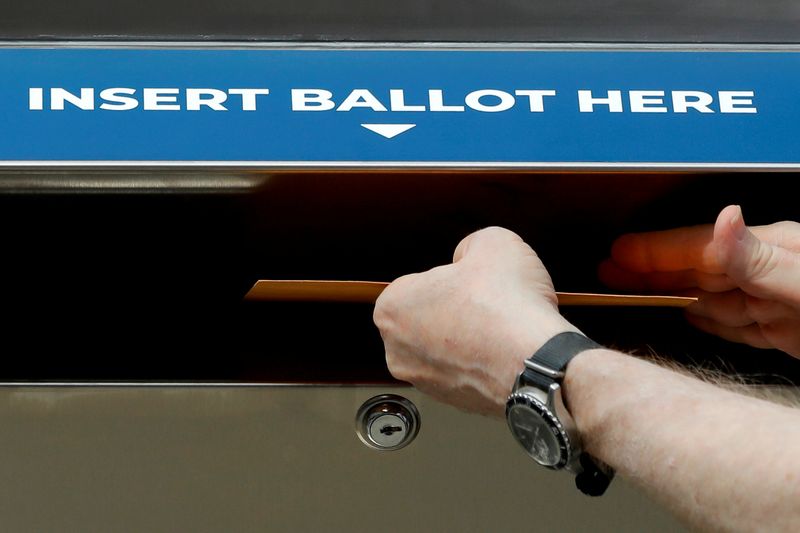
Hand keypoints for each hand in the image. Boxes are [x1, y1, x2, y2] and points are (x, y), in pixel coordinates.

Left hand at [374, 227, 577, 416]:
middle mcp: (398, 351)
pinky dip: (482, 364)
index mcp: (391, 307)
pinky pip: (466, 374)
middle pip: (428, 318)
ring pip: (446, 349)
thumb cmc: (507, 308)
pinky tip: (505, 352)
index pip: (417, 283)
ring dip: (469, 339)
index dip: (451, 278)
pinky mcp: (454, 404)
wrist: (537, 364)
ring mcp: (425, 382)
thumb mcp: (493, 242)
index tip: (472, 281)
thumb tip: (470, 257)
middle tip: (487, 302)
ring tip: (500, 328)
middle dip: (455, 310)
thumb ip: (470, 245)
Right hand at [599, 205, 799, 356]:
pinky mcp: (787, 333)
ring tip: (635, 292)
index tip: (617, 252)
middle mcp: (772, 273)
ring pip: (711, 297)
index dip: (655, 250)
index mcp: (776, 251)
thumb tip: (723, 218)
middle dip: (650, 270)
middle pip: (697, 271)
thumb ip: (759, 259)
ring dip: (671, 294)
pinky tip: (693, 316)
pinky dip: (709, 320)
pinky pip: (736, 325)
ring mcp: (778, 303)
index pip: (700, 249)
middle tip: (608, 271)